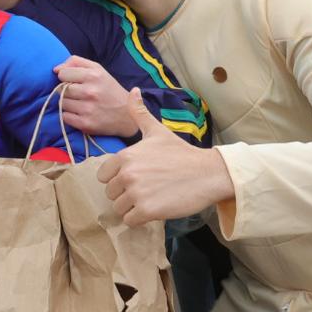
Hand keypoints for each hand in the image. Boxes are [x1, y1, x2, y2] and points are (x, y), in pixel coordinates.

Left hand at [55, 56, 137, 137]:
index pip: (62, 74)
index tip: (73, 81)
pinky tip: (81, 114)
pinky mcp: (85, 124)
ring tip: (80, 104)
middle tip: (78, 94)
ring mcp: (87, 108)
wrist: (128, 115)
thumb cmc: (110, 90)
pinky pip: (65, 117)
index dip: (65, 77)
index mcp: (93, 75)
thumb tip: (56, 69)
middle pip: (61, 89)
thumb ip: (76, 62)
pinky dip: (70, 116)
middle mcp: (90, 91)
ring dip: (68, 104)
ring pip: (62, 103)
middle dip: (66, 91)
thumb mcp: (98, 70)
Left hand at [97, 89, 232, 224]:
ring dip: (132, 207)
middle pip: (111, 194)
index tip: (136, 176)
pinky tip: (155, 208)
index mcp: (125, 156)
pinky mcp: (147, 211)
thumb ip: (139, 113)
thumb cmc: (181, 153)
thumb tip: (132, 90)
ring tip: (152, 198)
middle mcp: (127, 174)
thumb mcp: (157, 131)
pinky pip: (130, 221)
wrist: (207, 173)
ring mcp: (136, 193)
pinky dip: (140, 219)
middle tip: (147, 188)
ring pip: (119, 209)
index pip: (103, 176)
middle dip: (125, 194)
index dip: (117, 178)